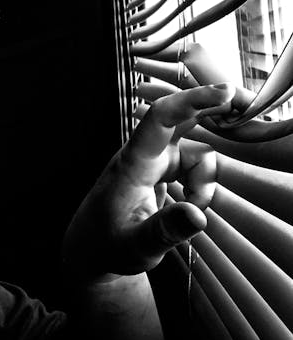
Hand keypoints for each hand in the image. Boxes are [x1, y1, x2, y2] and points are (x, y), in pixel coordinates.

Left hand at [62, 83, 235, 279]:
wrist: (92, 247)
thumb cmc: (108, 244)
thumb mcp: (135, 246)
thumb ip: (165, 230)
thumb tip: (198, 215)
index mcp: (134, 163)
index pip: (160, 119)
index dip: (191, 100)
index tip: (223, 92)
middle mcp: (146, 154)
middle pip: (184, 119)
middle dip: (214, 110)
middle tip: (246, 109)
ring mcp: (156, 161)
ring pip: (197, 153)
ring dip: (205, 179)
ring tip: (193, 210)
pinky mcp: (164, 171)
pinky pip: (195, 168)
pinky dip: (202, 186)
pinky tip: (190, 208)